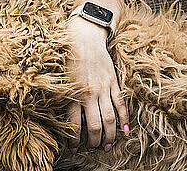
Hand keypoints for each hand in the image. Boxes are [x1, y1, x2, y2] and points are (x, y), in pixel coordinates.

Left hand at [65, 16, 128, 152]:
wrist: (84, 36)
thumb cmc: (68, 56)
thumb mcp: (61, 77)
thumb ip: (64, 96)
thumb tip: (65, 115)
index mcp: (73, 92)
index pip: (75, 124)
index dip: (75, 139)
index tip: (74, 148)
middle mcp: (89, 92)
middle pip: (95, 125)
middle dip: (94, 141)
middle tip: (93, 149)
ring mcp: (103, 88)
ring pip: (110, 118)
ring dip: (110, 135)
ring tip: (108, 146)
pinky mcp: (113, 81)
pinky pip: (120, 103)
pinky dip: (124, 119)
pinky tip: (125, 131)